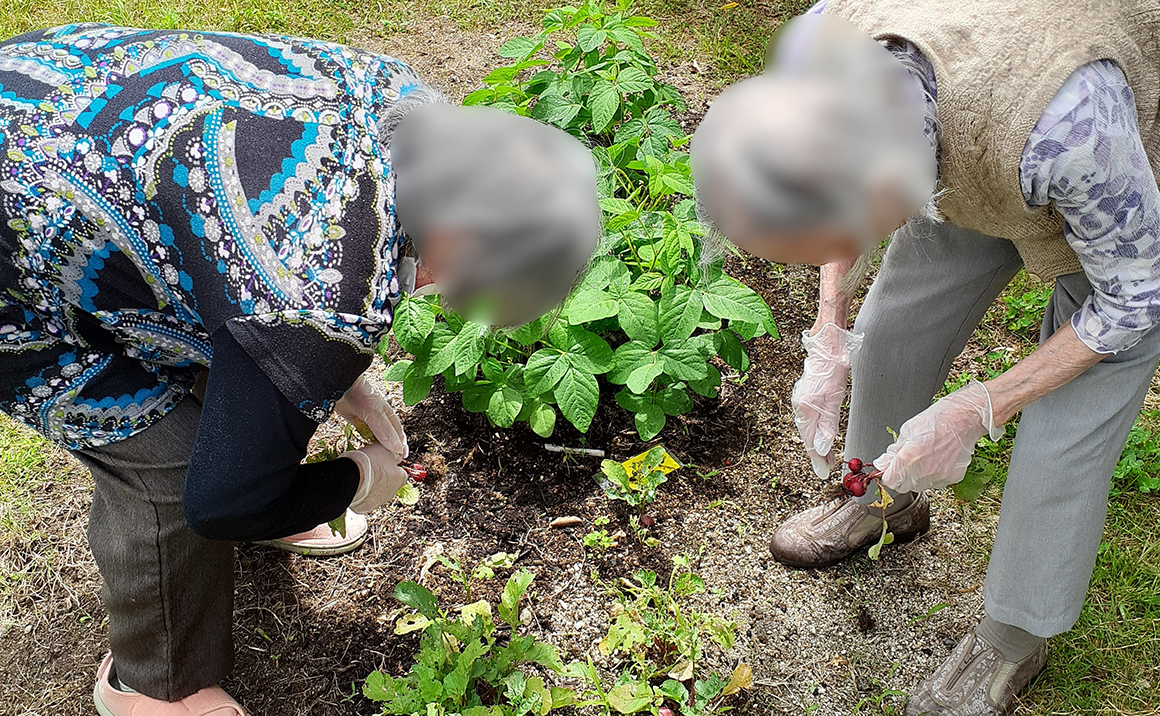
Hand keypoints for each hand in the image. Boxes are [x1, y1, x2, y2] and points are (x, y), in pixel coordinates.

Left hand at [335, 375, 408, 457]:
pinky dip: (364, 438)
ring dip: (377, 443)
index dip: (401, 443)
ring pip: (374, 432)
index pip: (397, 430)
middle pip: (387, 432)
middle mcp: (377, 412)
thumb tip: (397, 449)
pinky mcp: (351, 415)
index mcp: (386, 410)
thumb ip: (384, 431)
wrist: (337, 381)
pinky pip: (361, 430)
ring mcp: (364, 414)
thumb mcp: (374, 413)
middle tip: (392, 461)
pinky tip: (365, 446)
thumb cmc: (359, 393)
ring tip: (380, 457)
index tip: (403, 457)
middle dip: (390, 445)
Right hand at [343, 443, 409, 513]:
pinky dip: (361, 494)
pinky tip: (355, 486)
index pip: (400, 471)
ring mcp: (379, 502)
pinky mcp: (365, 508)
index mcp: (400, 478)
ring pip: (376, 492)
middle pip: (388, 483)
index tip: (382, 460)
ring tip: (360, 476)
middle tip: (370, 468)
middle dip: (381, 476)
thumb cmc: (369, 463)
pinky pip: (364, 500)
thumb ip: (393, 454)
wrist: (351, 478)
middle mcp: (392, 492)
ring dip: (371, 485)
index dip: (390, 464)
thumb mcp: (385, 450)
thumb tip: (397, 456)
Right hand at [791, 322, 862, 477]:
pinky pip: (807, 419)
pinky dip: (813, 431)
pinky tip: (819, 434)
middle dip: (816, 453)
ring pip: (806, 428)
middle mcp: (799, 406)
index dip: (818, 458)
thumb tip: (823, 447)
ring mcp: (800, 400)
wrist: (827, 343)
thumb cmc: (833, 367)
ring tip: (825, 456)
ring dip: (815, 443)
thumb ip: (828, 423)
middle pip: (806, 436)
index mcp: (805, 408)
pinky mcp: (805, 395)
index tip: (824, 472)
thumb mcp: (835, 397)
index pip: (811, 440)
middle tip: (827, 468)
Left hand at [873, 380, 1004, 492]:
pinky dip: (932, 474)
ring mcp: (939, 476)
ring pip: (920, 486)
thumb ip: (893, 451)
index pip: (890, 481)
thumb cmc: (938, 419)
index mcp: (909, 458)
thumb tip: (883, 463)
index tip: (889, 468)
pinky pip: (936, 482)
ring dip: (917, 476)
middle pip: (903, 487)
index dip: (888, 474)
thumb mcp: (907, 431)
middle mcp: (924, 471)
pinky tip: (937, 459)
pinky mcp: (952, 478)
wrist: (965, 418)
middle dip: (900, 476)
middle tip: (906, 461)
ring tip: (924, 457)